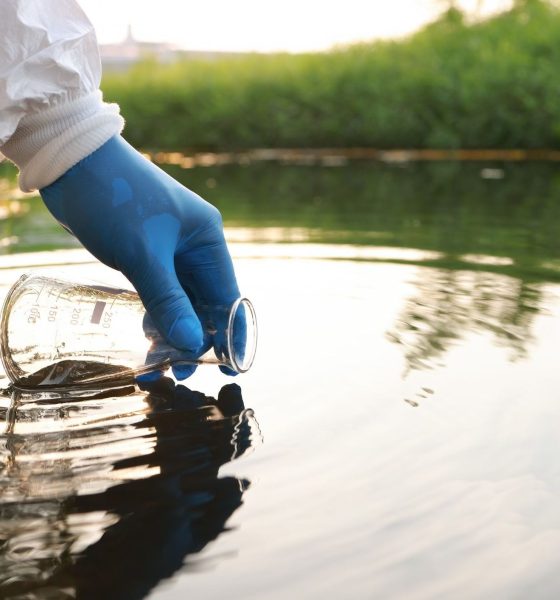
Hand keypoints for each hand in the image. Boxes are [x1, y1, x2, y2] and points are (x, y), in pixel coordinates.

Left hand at [40, 135, 239, 378]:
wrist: (72, 163)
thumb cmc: (114, 199)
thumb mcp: (143, 255)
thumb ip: (169, 301)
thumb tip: (193, 345)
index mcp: (207, 239)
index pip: (228, 295)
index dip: (230, 332)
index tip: (229, 367)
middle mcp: (194, 246)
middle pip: (204, 302)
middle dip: (195, 337)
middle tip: (179, 370)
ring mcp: (170, 251)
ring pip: (180, 301)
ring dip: (172, 330)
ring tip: (158, 361)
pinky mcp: (146, 255)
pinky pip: (159, 293)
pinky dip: (155, 315)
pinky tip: (146, 337)